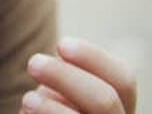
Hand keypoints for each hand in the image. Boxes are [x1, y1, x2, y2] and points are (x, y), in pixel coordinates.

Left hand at [21, 37, 136, 112]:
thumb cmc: (53, 109)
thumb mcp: (64, 91)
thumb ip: (69, 78)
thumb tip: (60, 57)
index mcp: (120, 108)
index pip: (123, 80)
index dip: (94, 58)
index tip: (61, 44)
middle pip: (104, 100)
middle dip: (65, 76)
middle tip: (33, 62)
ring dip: (51, 108)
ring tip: (28, 100)